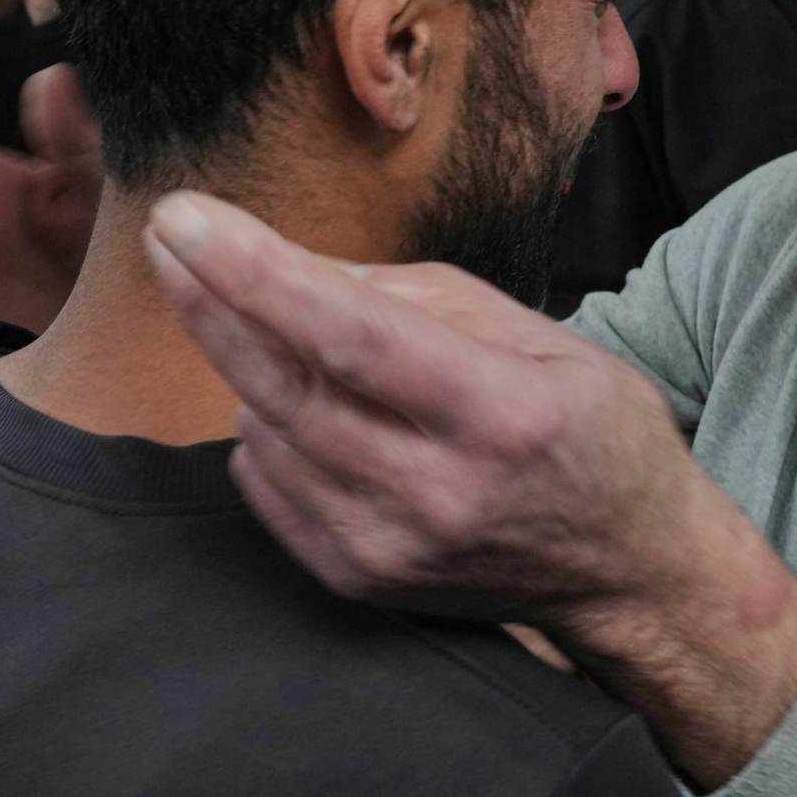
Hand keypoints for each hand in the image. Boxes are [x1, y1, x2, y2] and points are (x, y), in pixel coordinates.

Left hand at [142, 190, 796, 785]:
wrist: (628, 570)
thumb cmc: (596, 431)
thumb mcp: (545, 336)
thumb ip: (421, 297)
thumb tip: (300, 267)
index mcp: (500, 413)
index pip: (350, 336)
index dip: (257, 273)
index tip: (188, 218)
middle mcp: (437, 491)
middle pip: (285, 384)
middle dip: (211, 298)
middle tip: (169, 232)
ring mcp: (390, 546)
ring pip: (264, 430)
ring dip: (249, 363)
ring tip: (275, 322)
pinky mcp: (356, 579)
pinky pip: (265, 482)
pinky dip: (266, 427)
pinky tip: (298, 400)